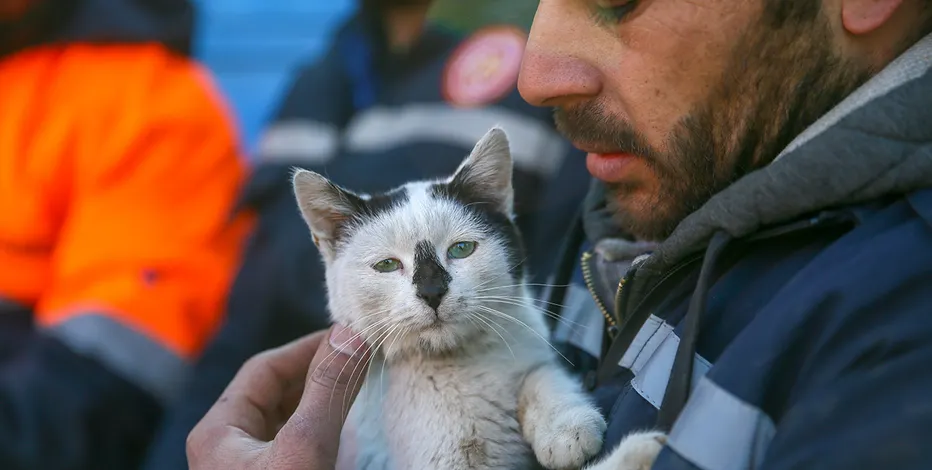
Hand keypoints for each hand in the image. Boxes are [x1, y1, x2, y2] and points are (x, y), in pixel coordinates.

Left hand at [187, 324, 370, 469]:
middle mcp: (226, 449)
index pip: (264, 369)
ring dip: (320, 405)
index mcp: (217, 431)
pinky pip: (292, 450)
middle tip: (360, 362)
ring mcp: (247, 469)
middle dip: (317, 375)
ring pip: (285, 423)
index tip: (350, 339)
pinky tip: (343, 437)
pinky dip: (318, 435)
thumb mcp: (304, 448)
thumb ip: (326, 390)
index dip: (307, 348)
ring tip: (356, 392)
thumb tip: (350, 331)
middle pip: (274, 395)